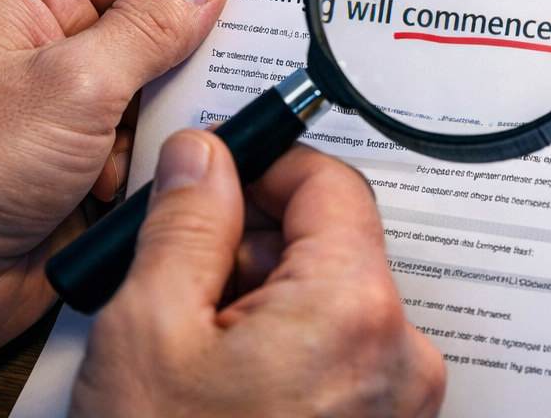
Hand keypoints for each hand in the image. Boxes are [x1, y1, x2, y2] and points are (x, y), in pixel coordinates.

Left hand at [0, 0, 228, 364]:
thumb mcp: (73, 80)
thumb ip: (148, 25)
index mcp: (30, 2)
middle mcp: (49, 51)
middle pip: (153, 30)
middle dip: (194, 54)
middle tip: (246, 62)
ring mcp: (65, 115)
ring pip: (156, 98)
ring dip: (174, 119)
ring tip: (181, 132)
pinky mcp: (78, 174)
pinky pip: (144, 155)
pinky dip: (155, 166)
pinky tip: (150, 181)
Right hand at [71, 134, 445, 417]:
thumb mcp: (152, 328)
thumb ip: (186, 221)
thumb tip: (204, 158)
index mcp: (354, 307)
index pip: (331, 183)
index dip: (267, 168)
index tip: (219, 176)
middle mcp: (398, 353)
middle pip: (334, 244)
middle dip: (257, 245)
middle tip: (185, 275)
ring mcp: (397, 402)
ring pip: (334, 301)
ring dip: (268, 301)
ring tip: (199, 346)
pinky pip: (343, 356)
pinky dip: (290, 348)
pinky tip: (230, 384)